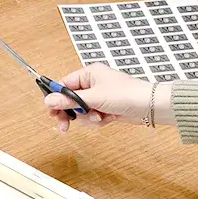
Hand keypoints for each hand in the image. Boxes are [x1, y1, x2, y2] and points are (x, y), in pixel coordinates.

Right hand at [44, 63, 174, 131]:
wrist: (148, 106)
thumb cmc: (126, 94)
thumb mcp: (94, 97)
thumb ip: (70, 100)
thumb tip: (49, 100)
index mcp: (89, 73)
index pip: (64, 84)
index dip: (56, 98)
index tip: (51, 110)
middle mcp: (92, 84)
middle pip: (70, 100)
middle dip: (71, 112)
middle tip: (65, 125)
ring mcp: (99, 97)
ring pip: (81, 111)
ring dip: (88, 117)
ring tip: (99, 116)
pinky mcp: (105, 108)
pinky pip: (92, 117)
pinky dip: (98, 120)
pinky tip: (107, 119)